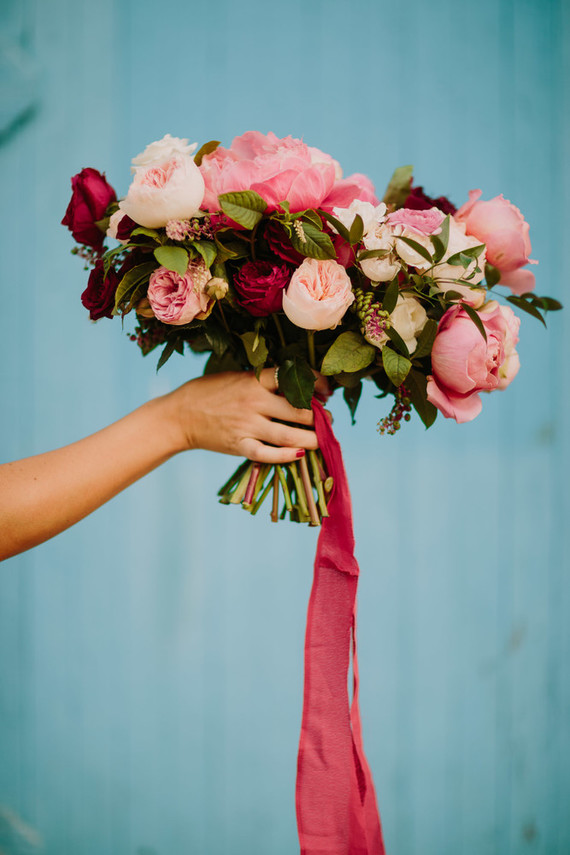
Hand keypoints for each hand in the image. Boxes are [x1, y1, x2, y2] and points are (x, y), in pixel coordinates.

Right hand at [164, 369, 329, 462]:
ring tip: (322, 439)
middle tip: (327, 420)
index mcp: (254, 380)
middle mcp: (254, 402)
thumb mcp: (236, 377)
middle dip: (320, 416)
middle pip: (298, 410)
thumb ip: (262, 382)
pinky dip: (287, 456)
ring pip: (289, 435)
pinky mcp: (239, 445)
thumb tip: (295, 386)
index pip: (294, 378)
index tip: (326, 391)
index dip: (317, 384)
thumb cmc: (208, 393)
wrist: (178, 416)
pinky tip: (300, 454)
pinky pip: (268, 454)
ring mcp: (247, 425)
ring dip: (312, 438)